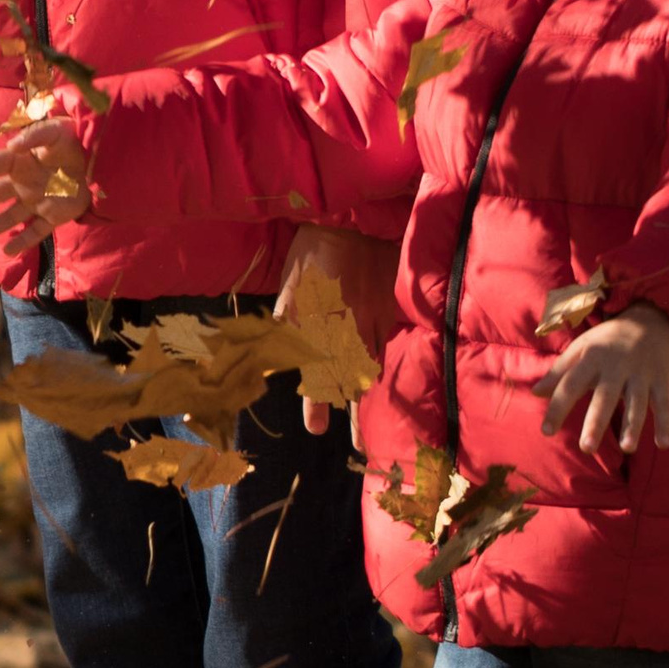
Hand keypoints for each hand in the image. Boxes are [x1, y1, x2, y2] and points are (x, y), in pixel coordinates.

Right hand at [0, 115, 90, 257]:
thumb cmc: (74, 140)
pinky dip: (23, 241)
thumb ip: (35, 135)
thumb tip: (12, 146)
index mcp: (21, 161)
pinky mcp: (55, 216)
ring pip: (8, 217)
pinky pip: (36, 231)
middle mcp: (23, 183)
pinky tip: (7, 251)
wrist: (101, 158)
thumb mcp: (57, 130)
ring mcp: (37, 201)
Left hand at [278, 224, 400, 437]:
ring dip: (374, 392)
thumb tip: (270, 358)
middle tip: (361, 445)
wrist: (346, 222)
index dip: (316, 401)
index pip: (316, 369)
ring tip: (382, 425)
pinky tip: (399, 379)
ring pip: (376, 364)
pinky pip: (394, 342)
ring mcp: (374, 318)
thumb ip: (284, 328)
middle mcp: (346, 326)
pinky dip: (393, 362)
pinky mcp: (394, 309)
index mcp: (315, 322)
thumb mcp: (288, 294)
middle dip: (356, 412)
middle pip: (351, 377)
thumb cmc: (310, 260)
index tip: (316, 428)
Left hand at [535, 302, 668, 453]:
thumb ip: (558, 372)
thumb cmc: (607, 340)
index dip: (558, 408)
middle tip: (586, 448)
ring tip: (627, 447)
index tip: (546, 431)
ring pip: (637, 403)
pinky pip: (664, 404)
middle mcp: (616, 367)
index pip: (570, 385)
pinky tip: (663, 445)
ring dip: (633, 426)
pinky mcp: (662, 380)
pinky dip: (666, 424)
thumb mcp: (580, 348)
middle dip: (596, 422)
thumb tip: (534, 393)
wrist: (650, 320)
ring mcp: (641, 374)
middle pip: (605, 397)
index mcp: (592, 358)